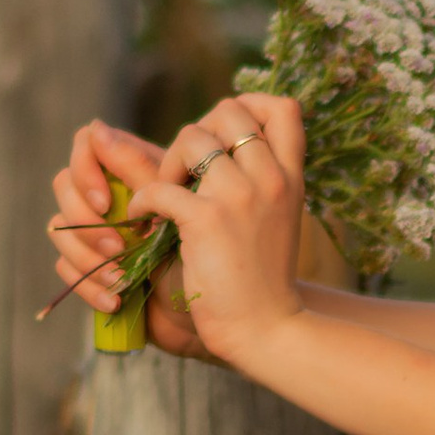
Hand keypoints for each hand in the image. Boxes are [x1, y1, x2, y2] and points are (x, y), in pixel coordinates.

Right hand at [51, 120, 214, 357]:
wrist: (226, 319)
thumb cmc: (219, 260)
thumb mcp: (182, 210)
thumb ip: (141, 169)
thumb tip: (99, 128)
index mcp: (135, 172)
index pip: (86, 144)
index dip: (86, 169)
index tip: (108, 202)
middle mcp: (113, 195)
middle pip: (64, 183)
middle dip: (85, 220)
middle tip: (119, 249)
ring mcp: (99, 232)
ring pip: (59, 227)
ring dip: (87, 257)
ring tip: (123, 280)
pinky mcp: (95, 268)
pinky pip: (64, 267)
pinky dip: (89, 286)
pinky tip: (116, 301)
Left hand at [104, 95, 311, 368]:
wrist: (266, 328)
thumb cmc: (265, 278)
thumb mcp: (279, 217)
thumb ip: (262, 178)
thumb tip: (223, 141)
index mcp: (290, 177)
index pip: (283, 107)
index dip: (249, 106)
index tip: (226, 137)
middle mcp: (270, 178)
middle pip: (229, 111)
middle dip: (199, 132)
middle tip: (187, 171)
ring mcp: (239, 197)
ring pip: (191, 137)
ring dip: (168, 161)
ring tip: (166, 193)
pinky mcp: (206, 221)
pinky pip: (161, 186)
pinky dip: (144, 201)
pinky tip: (148, 219)